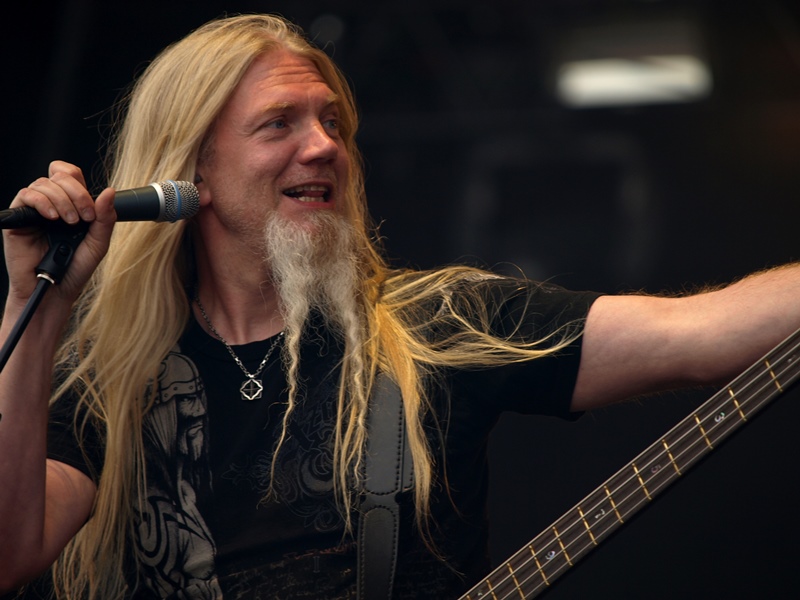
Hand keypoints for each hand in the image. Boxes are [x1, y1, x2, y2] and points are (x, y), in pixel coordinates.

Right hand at [3, 161, 115, 314]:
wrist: (56, 290)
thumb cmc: (75, 269)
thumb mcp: (98, 243)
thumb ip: (105, 218)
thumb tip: (110, 191)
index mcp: (71, 205)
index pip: (71, 175)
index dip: (81, 184)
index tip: (91, 210)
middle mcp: (52, 203)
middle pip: (59, 175)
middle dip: (76, 193)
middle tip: (84, 217)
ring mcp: (34, 210)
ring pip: (43, 183)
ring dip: (62, 200)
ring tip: (69, 223)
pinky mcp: (18, 219)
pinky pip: (25, 196)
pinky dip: (42, 202)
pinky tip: (52, 218)